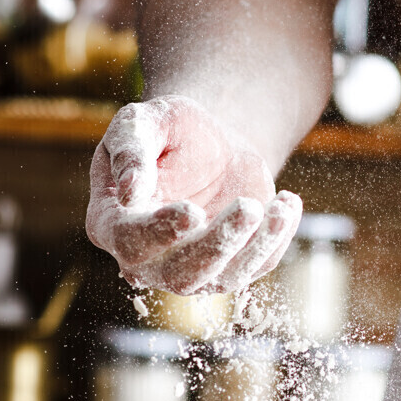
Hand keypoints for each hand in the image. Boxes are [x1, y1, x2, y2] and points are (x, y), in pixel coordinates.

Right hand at [87, 95, 302, 293]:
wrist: (212, 146)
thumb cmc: (169, 133)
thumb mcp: (144, 121)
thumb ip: (131, 147)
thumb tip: (130, 189)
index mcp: (113, 223)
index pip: (131, 241)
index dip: (160, 232)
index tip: (192, 212)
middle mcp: (148, 260)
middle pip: (180, 274)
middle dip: (217, 244)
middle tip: (248, 206)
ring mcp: (192, 271)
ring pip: (223, 279)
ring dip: (255, 246)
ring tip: (281, 205)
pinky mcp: (231, 268)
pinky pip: (257, 266)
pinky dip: (277, 239)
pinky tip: (288, 204)